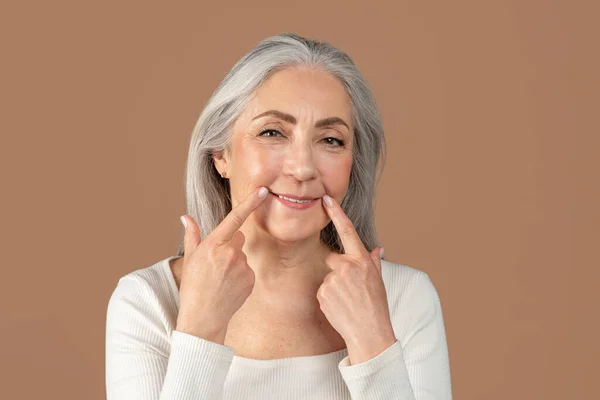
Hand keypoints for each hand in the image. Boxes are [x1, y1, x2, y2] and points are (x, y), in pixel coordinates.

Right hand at [176, 186, 268, 343]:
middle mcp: (231, 253)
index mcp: (214, 245)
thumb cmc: (193, 286)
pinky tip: (229, 286)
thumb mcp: (190, 258)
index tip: (263, 190)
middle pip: (239, 238)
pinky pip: (248, 269)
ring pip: (243, 255)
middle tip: (216, 263)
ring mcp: (243, 267)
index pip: (235, 218)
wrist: (203, 318)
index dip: (251, 202)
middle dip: (231, 245)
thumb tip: (186, 217)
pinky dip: (241, 275)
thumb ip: (192, 235)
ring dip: (235, 262)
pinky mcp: (251, 279)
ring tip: (220, 279)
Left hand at [317, 194, 395, 363]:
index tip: (326, 200)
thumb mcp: (378, 281)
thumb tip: (377, 248)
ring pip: (327, 277)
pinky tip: (339, 307)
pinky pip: (322, 290)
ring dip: (334, 286)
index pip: (347, 231)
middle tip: (350, 288)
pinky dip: (328, 297)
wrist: (369, 333)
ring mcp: (333, 280)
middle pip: (332, 258)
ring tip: (347, 301)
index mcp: (362, 260)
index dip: (336, 214)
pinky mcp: (322, 292)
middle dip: (338, 270)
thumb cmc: (376, 307)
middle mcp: (346, 266)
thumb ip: (373, 262)